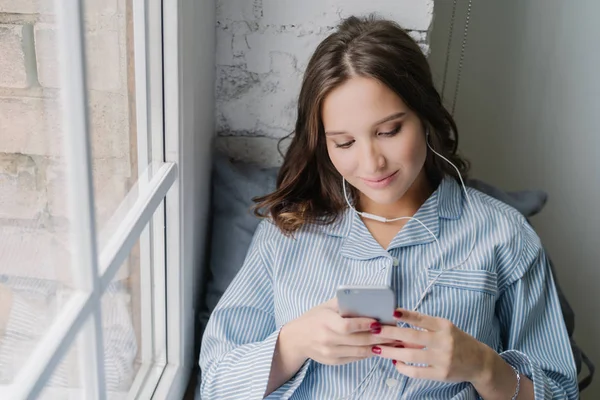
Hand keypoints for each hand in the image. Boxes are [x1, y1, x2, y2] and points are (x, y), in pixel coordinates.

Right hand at [284, 298, 396, 364]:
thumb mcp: (325, 306)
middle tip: (395, 332)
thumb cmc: (314, 318)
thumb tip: (367, 299)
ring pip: (360, 352)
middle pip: (358, 340)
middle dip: (379, 337)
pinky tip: (379, 347)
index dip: (364, 324)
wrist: (296, 339)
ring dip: (378, 347)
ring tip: (392, 341)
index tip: (378, 321)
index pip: (347, 326)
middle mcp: (327, 340)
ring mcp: (330, 353)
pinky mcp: (333, 361)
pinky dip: (369, 353)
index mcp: (325, 323)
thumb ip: (343, 303)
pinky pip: (355, 358)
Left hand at [371, 308, 490, 383]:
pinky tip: (395, 363)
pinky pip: (416, 372)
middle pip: (412, 336)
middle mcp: (444, 341)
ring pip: (411, 355)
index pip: (421, 319)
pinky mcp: (441, 374)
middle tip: (374, 330)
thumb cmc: (457, 341)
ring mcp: (442, 359)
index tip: (391, 313)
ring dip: (391, 352)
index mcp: (444, 326)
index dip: (406, 315)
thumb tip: (397, 323)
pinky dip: (403, 368)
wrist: (479, 362)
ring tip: (377, 349)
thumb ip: (424, 326)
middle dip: (390, 333)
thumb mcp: (444, 328)